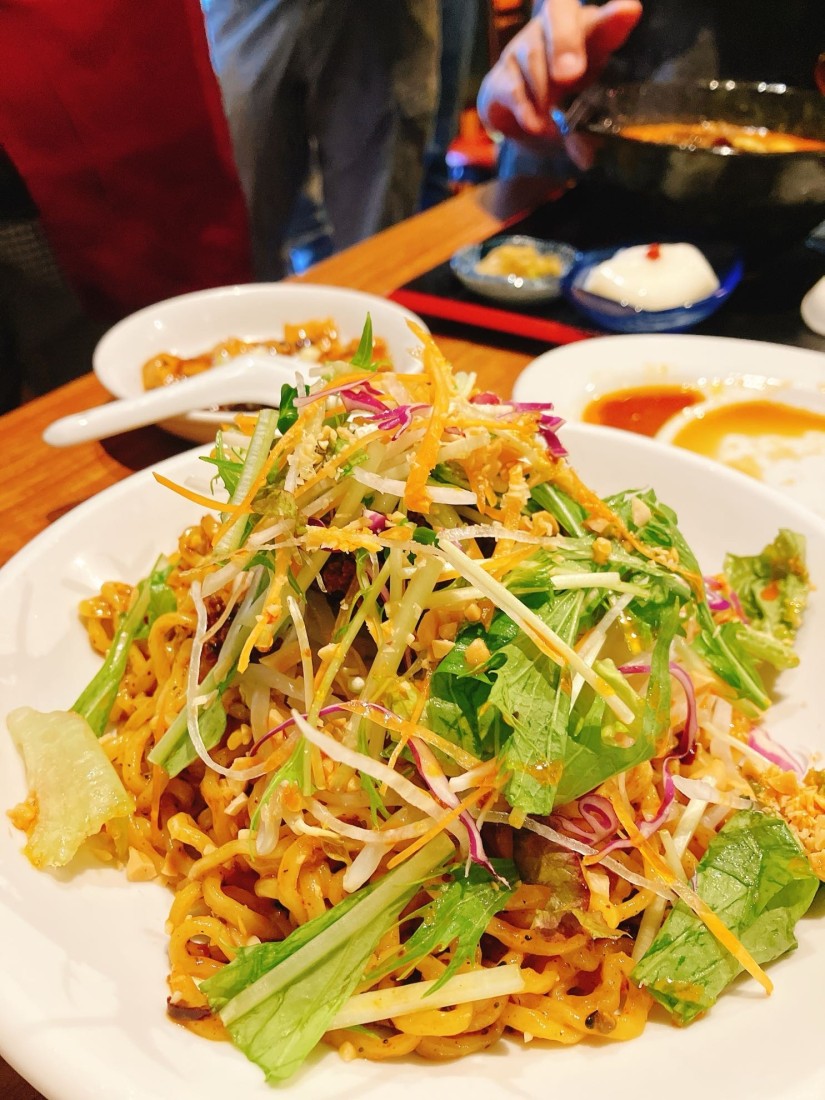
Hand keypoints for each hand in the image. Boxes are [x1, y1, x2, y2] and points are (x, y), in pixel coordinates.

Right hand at [477, 0, 641, 144]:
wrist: (531, 134)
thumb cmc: (569, 117)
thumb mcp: (585, 125)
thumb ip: (587, 133)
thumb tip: (586, 155)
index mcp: (592, 36)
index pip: (605, 21)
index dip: (614, 17)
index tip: (628, 13)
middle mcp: (558, 29)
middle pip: (558, 11)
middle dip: (564, 42)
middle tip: (570, 76)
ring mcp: (525, 45)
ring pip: (532, 52)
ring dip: (543, 92)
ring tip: (551, 122)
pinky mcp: (501, 73)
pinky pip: (510, 84)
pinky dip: (524, 108)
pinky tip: (535, 125)